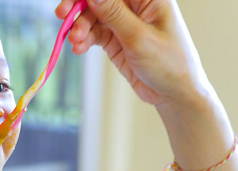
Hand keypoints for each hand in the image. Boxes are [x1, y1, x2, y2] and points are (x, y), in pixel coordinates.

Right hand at [56, 0, 209, 106]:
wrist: (175, 95)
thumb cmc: (169, 64)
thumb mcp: (139, 37)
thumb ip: (114, 13)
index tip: (72, 4)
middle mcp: (135, 6)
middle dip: (80, 7)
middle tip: (63, 16)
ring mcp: (125, 24)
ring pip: (94, 17)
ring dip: (81, 28)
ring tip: (76, 42)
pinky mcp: (117, 41)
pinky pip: (95, 34)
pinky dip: (85, 40)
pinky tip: (79, 48)